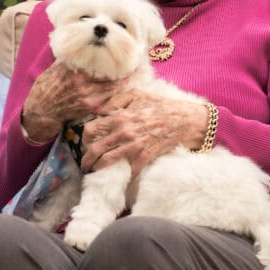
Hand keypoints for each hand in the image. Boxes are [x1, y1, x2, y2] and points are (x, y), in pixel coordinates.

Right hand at [21, 61, 125, 142]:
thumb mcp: (53, 69)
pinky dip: (116, 90)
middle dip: (122, 68)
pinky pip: (107, 96)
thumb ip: (68, 61)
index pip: (97, 60)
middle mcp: (81, 80)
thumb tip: (78, 49)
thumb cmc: (45, 89)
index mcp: (72, 68)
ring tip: (132, 73)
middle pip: (108, 72)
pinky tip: (122, 86)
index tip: (122, 51)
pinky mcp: (89, 105)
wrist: (40, 111)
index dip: (111, 56)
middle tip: (134, 62)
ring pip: (111, 85)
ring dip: (122, 80)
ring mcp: (86, 94)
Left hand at [79, 90, 208, 173]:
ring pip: (108, 161)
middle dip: (87, 159)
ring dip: (98, 168)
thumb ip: (115, 100)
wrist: (184, 120)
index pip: (91, 129)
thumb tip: (97, 110)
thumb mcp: (137, 95)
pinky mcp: (145, 157)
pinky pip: (128, 169)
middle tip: (85, 165)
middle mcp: (124, 132)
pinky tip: (118, 174)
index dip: (84, 138)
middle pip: (96, 149)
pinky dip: (122, 172)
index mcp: (120, 117)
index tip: (84, 143)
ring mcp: (134, 146)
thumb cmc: (160, 106)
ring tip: (95, 171)